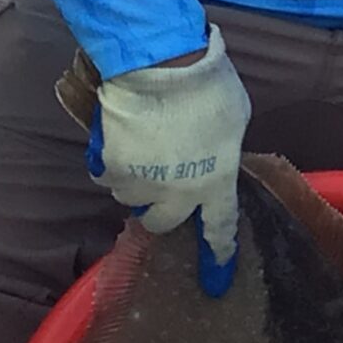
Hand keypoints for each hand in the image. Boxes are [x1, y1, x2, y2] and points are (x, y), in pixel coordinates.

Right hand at [85, 29, 250, 294]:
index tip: (216, 278)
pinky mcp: (112, 167)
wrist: (161, 65)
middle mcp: (178, 194)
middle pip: (163, 223)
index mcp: (216, 182)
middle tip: (160, 186)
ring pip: (130, 199)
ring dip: (134, 182)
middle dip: (161, 210)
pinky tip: (117, 144)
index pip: (220, 227)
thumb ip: (222, 148)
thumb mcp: (235, 119)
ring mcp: (142, 183)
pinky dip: (110, 165)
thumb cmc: (208, 86)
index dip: (218, 252)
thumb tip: (212, 154)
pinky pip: (107, 176)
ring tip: (138, 152)